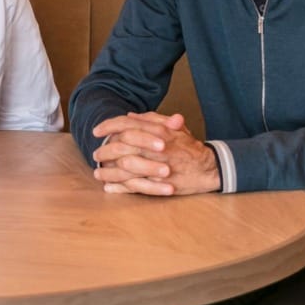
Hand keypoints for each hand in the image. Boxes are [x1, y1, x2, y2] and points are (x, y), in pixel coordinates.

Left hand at [92, 111, 219, 196]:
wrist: (208, 168)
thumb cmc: (189, 146)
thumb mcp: (174, 127)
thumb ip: (152, 119)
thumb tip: (130, 116)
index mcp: (158, 130)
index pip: (127, 125)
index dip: (109, 126)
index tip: (96, 131)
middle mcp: (156, 147)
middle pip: (122, 146)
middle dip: (105, 151)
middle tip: (95, 155)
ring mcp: (157, 167)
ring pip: (125, 168)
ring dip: (108, 171)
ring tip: (98, 174)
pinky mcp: (159, 185)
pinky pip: (134, 187)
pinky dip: (119, 188)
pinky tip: (109, 188)